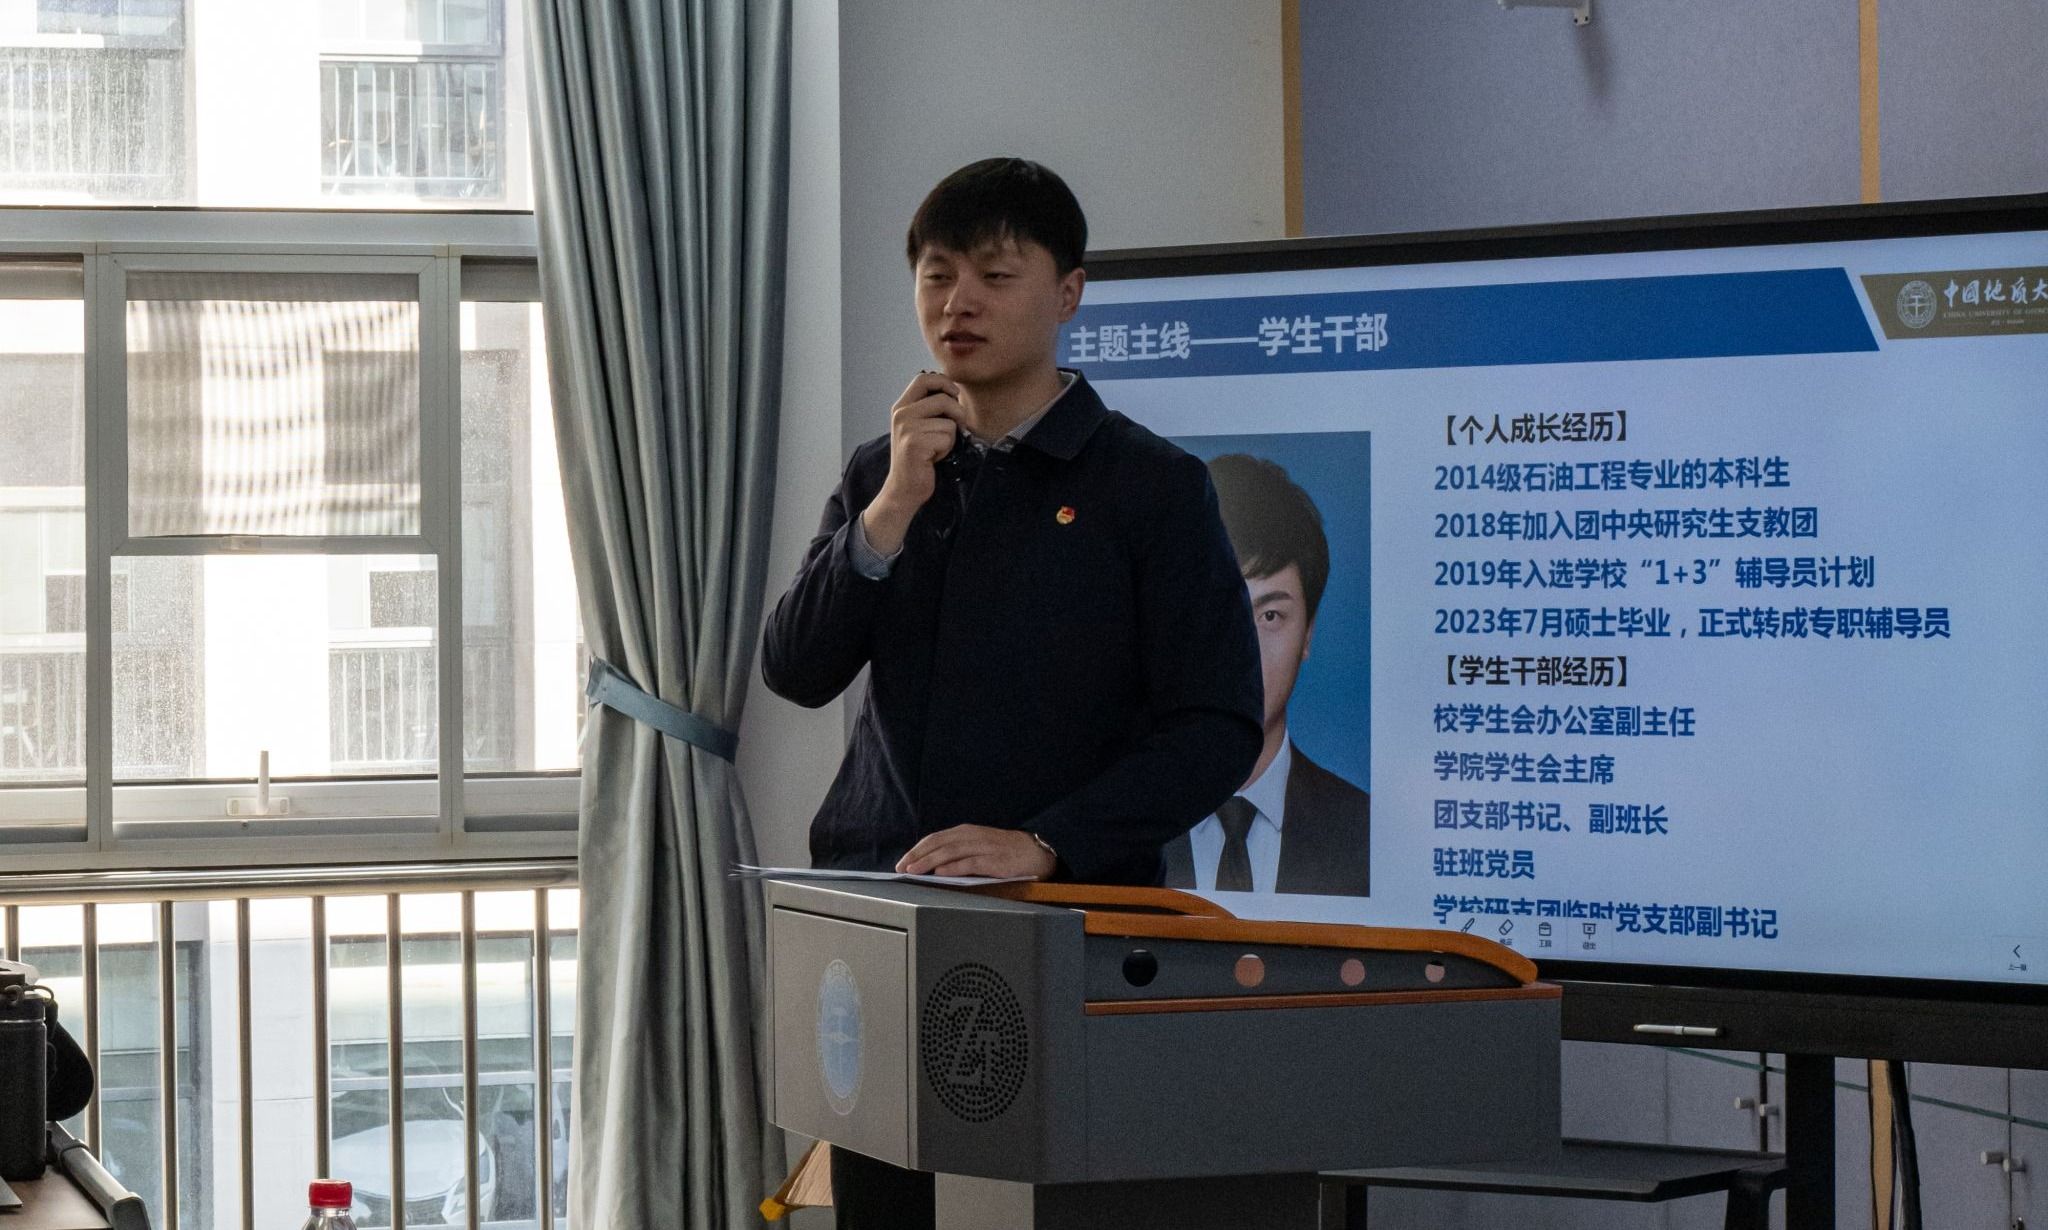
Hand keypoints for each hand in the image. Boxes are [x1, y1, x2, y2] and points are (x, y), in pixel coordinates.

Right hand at [862, 372, 964, 554]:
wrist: (904, 488)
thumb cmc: (918, 458)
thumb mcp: (918, 427)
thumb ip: (930, 408)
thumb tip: (955, 391)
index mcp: (901, 406)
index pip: (923, 378)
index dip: (944, 382)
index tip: (954, 395)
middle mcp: (901, 414)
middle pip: (943, 398)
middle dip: (957, 413)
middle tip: (954, 428)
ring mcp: (907, 428)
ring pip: (949, 422)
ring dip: (950, 438)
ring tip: (935, 448)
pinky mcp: (915, 443)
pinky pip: (947, 438)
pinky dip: (946, 450)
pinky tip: (933, 458)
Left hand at [896, 824, 1056, 879]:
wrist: (1037, 852)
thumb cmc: (1006, 852)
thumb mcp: (979, 846)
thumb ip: (959, 853)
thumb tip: (933, 866)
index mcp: (966, 832)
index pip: (935, 838)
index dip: (916, 850)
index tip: (902, 862)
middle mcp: (972, 836)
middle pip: (937, 843)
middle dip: (917, 856)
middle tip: (901, 868)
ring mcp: (983, 847)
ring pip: (950, 852)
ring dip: (929, 861)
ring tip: (914, 871)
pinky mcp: (994, 861)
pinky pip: (970, 863)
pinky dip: (953, 868)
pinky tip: (941, 873)